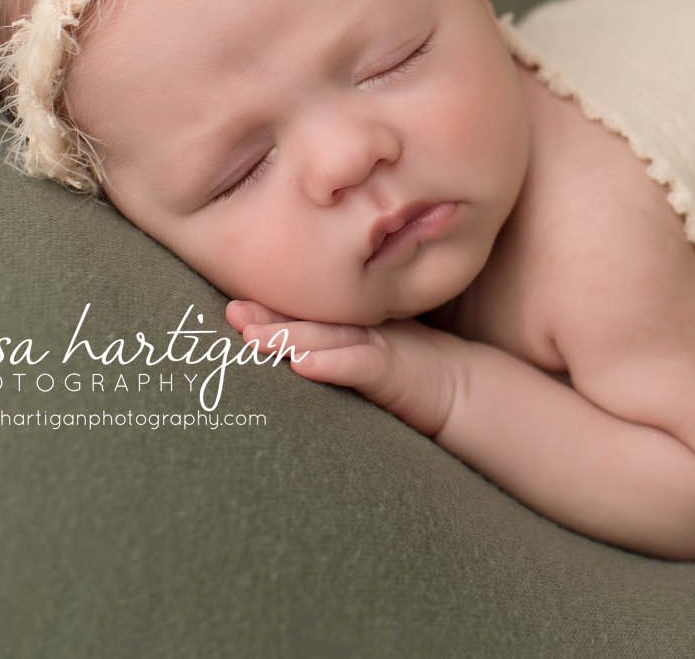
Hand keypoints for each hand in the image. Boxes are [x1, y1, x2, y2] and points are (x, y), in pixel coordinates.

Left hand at [225, 299, 459, 436]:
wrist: (461, 387)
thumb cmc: (410, 372)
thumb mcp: (368, 356)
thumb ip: (336, 348)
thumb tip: (293, 357)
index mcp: (349, 327)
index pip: (304, 315)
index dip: (270, 311)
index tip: (233, 307)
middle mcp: (359, 329)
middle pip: (308, 321)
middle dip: (269, 317)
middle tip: (233, 312)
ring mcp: (377, 344)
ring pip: (328, 337)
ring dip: (289, 336)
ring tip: (253, 338)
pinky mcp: (393, 367)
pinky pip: (360, 364)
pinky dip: (333, 363)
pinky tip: (304, 365)